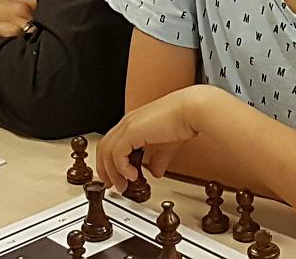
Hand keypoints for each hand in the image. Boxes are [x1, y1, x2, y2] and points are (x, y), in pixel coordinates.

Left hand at [96, 85, 216, 191]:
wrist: (191, 110)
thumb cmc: (183, 121)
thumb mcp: (167, 145)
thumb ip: (158, 159)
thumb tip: (155, 172)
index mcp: (133, 123)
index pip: (111, 143)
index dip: (109, 162)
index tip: (115, 177)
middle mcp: (127, 123)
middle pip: (103, 148)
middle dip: (105, 170)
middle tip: (112, 185)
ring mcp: (128, 126)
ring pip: (107, 152)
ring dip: (112, 173)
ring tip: (123, 185)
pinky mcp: (132, 132)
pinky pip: (117, 154)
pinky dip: (122, 168)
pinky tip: (133, 176)